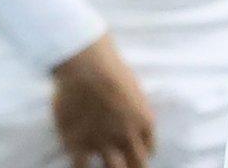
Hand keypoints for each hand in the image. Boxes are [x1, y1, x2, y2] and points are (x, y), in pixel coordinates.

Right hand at [51, 34, 156, 167]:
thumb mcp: (133, 89)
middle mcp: (128, 136)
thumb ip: (134, 108)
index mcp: (144, 121)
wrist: (88, 68)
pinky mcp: (78, 145)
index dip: (141, 153)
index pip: (149, 149)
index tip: (134, 155)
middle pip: (137, 165)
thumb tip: (129, 115)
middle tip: (125, 166)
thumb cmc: (112, 70)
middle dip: (133, 167)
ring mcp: (103, 143)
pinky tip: (81, 167)